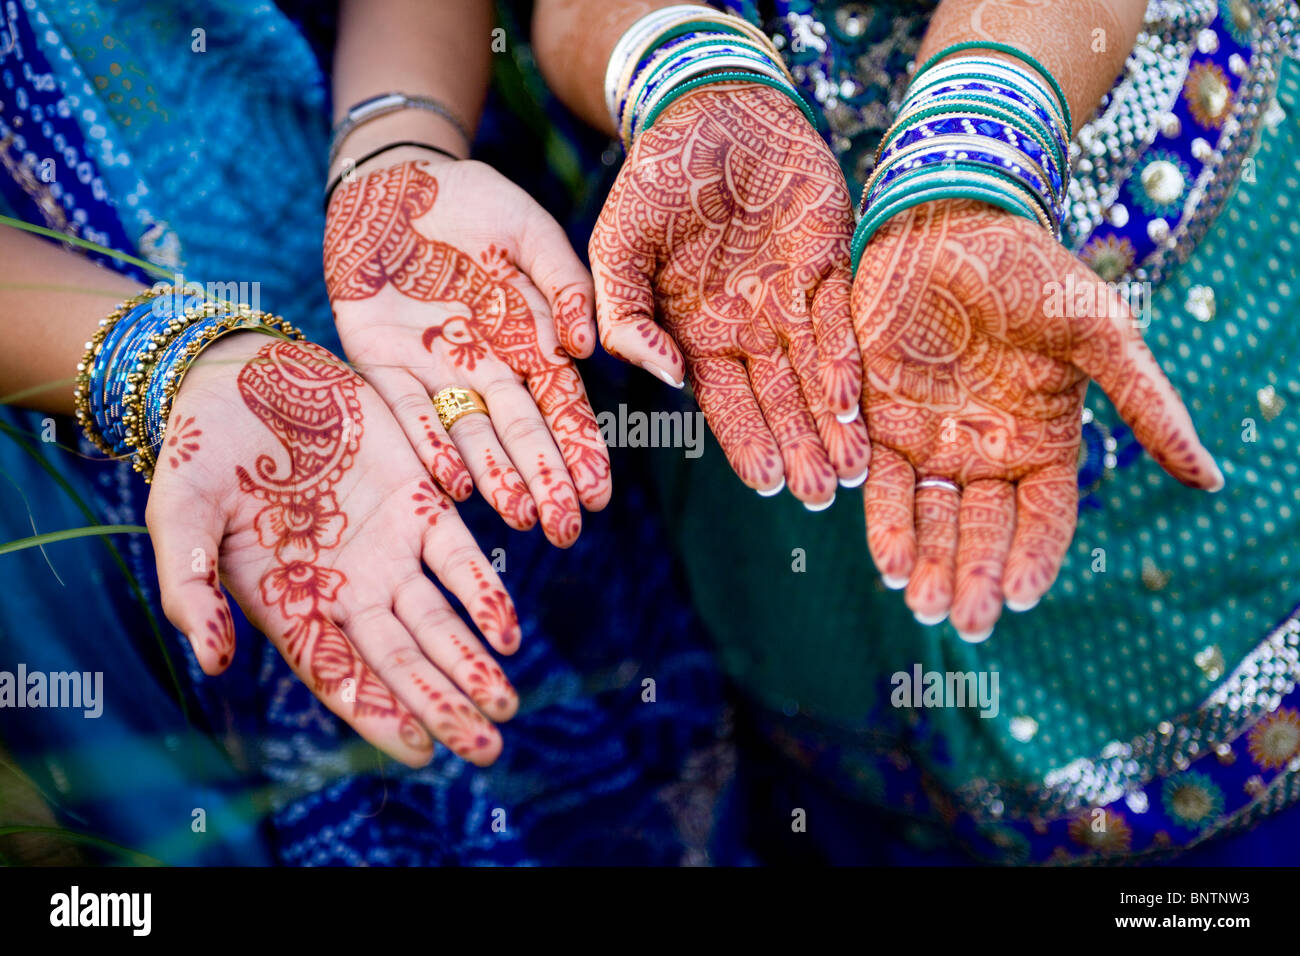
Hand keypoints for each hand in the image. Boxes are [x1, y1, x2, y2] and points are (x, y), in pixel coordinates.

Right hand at [145, 334, 521, 766]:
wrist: (242, 377)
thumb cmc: (199, 452)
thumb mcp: (177, 514)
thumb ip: (189, 586)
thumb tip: (212, 662)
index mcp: (289, 604)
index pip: (339, 674)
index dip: (379, 713)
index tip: (421, 750)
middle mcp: (346, 589)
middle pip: (401, 662)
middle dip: (444, 706)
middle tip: (487, 749)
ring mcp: (386, 549)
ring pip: (437, 621)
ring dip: (472, 664)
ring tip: (506, 705)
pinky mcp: (419, 503)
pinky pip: (459, 558)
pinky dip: (483, 593)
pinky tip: (507, 630)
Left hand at [325, 153, 609, 547]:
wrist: (393, 181)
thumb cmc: (471, 203)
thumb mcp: (529, 232)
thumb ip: (563, 284)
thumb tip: (583, 348)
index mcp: (528, 340)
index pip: (561, 406)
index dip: (580, 449)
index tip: (598, 491)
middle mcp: (485, 368)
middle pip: (519, 434)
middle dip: (544, 482)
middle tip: (566, 529)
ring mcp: (434, 371)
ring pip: (469, 435)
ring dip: (495, 477)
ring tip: (521, 519)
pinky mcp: (382, 364)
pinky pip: (407, 412)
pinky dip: (429, 445)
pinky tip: (453, 483)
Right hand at [588, 83, 869, 506]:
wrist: (709, 108)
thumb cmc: (656, 177)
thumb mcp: (616, 245)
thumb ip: (624, 313)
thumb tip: (664, 375)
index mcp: (699, 332)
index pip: (726, 401)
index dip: (748, 441)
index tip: (767, 483)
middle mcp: (749, 327)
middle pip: (780, 400)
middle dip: (801, 448)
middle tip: (822, 496)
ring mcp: (791, 298)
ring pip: (817, 373)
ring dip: (834, 421)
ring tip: (853, 470)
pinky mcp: (828, 263)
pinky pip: (838, 318)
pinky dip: (847, 357)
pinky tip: (854, 397)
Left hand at [853, 199, 1222, 640]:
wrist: (948, 222)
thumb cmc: (1031, 273)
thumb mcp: (1099, 334)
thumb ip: (1145, 405)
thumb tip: (1211, 478)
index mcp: (1045, 441)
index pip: (1044, 518)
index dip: (1033, 558)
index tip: (1017, 596)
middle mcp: (988, 453)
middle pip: (983, 532)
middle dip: (972, 576)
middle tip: (964, 621)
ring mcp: (934, 442)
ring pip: (933, 519)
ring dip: (927, 564)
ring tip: (924, 605)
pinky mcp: (883, 423)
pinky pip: (885, 485)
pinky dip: (886, 522)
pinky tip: (889, 561)